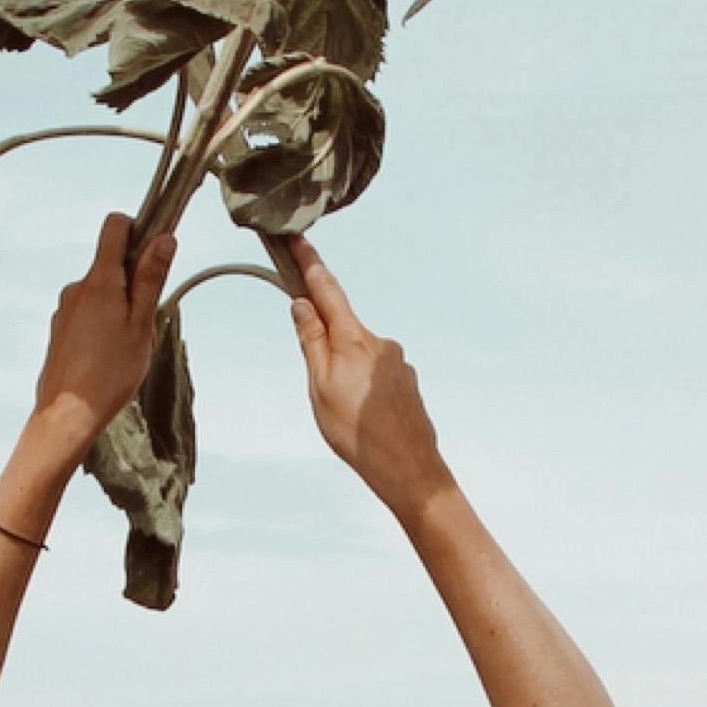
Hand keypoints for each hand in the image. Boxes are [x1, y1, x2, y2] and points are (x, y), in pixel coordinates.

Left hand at [28, 211, 176, 459]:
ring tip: (125, 345)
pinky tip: (107, 354)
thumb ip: (151, 279)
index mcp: (100, 281)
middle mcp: (77, 288)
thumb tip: (164, 238)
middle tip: (144, 321)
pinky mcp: (60, 327)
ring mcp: (65, 307)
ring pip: (101, 291)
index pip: (115, 226)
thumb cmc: (110, 373)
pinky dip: (101, 323)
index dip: (138, 229)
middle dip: (133, 281)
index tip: (154, 252)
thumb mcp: (142, 324)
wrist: (67, 413)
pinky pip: (87, 312)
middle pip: (111, 263)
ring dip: (117, 306)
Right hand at [276, 237, 448, 515]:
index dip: (308, 262)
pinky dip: (362, 389)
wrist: (410, 469)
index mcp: (353, 339)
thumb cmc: (358, 433)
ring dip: (344, 374)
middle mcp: (379, 341)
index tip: (296, 237)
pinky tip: (363, 420)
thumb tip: (302, 304)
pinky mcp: (406, 381)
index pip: (326, 289)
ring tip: (345, 416)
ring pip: (357, 355)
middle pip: (341, 326)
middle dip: (323, 343)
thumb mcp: (320, 388)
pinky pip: (374, 374)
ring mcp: (396, 361)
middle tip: (320, 387)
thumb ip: (311, 342)